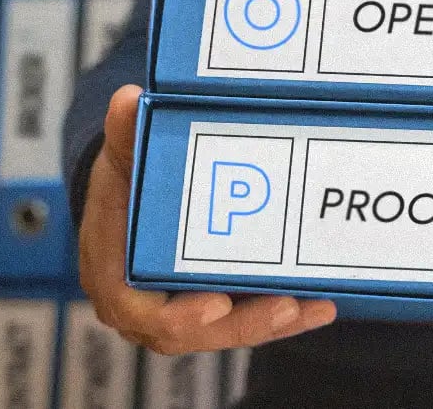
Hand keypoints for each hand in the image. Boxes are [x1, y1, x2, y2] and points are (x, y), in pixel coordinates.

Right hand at [79, 84, 336, 354]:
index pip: (139, 311)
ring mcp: (180, 309)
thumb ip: (125, 133)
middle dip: (243, 324)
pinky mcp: (212, 306)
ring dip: (271, 324)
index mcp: (114, 276)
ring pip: (224, 332)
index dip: (177, 317)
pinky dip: (280, 317)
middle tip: (286, 305)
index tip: (216, 306)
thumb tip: (127, 101)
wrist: (135, 191)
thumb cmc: (127, 179)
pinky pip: (244, 320)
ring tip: (313, 306)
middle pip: (192, 332)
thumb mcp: (123, 154)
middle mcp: (145, 305)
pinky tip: (319, 304)